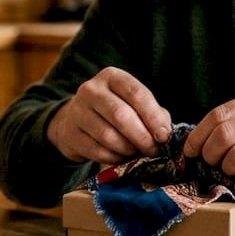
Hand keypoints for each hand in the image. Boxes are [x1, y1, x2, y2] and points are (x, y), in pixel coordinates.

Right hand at [47, 66, 172, 163]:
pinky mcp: (70, 133)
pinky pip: (96, 151)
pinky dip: (113, 158)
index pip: (136, 93)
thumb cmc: (114, 111)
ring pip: (108, 136)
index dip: (153, 117)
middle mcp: (91, 90)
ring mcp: (77, 111)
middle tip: (153, 150)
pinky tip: (121, 158)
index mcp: (112, 77)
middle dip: (142, 137)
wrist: (76, 120)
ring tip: (137, 153)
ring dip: (128, 149)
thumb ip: (154, 114)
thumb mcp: (134, 104)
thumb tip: (165, 133)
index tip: (164, 136)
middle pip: (121, 115)